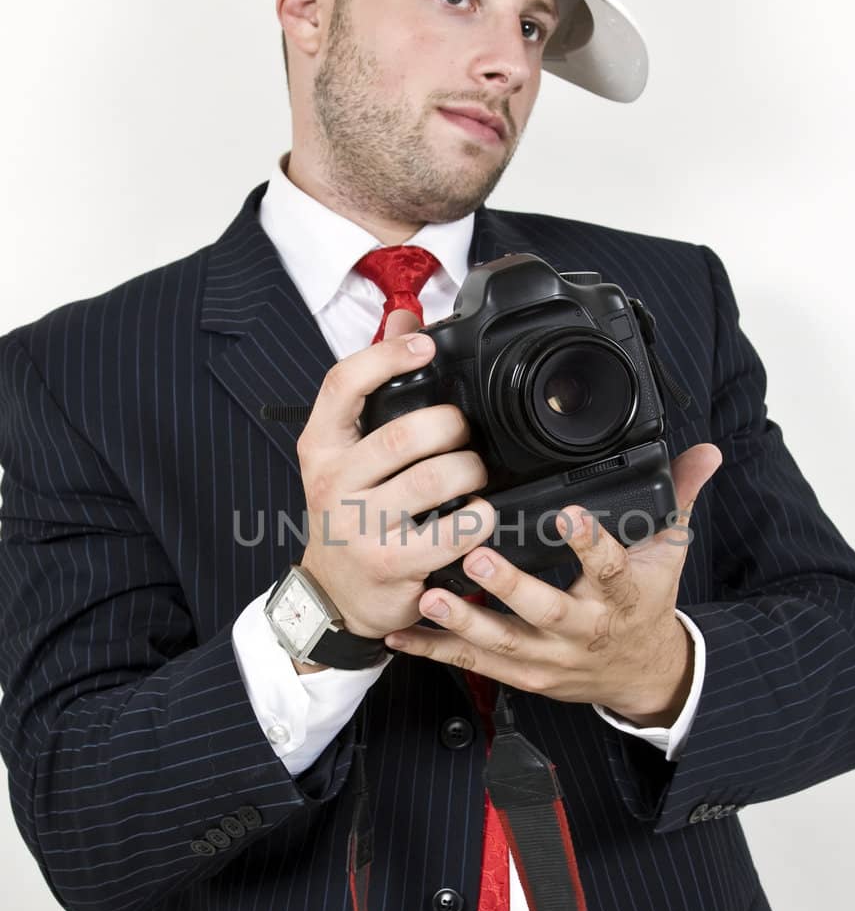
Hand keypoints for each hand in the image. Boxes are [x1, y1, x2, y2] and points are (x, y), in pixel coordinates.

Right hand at [295, 310, 495, 639]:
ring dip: (470, 471)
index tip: (424, 346)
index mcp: (321, 446)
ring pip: (434, 481)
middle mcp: (332, 484)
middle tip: (465, 436)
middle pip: (404, 434)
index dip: (387, 357)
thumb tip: (405, 316)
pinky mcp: (391, 566)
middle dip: (451, 426)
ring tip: (475, 474)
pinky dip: (478, 518)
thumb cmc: (349, 511)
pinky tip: (478, 515)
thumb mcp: (347, 451)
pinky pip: (454, 531)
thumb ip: (376, 384)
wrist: (334, 594)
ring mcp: (359, 528)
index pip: (343, 384)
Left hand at [381, 444, 722, 723]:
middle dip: (510, 587)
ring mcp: (551, 658)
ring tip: (429, 595)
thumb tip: (705, 451)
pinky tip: (402, 633)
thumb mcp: (670, 554)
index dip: (591, 543)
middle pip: (547, 610)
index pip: (612, 567)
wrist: (642, 676)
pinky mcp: (522, 677)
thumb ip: (679, 497)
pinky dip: (436, 650)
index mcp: (622, 597)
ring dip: (463, 621)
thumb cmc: (646, 606)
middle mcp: (585, 630)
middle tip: (475, 557)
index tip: (568, 514)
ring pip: (504, 642)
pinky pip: (474, 665)